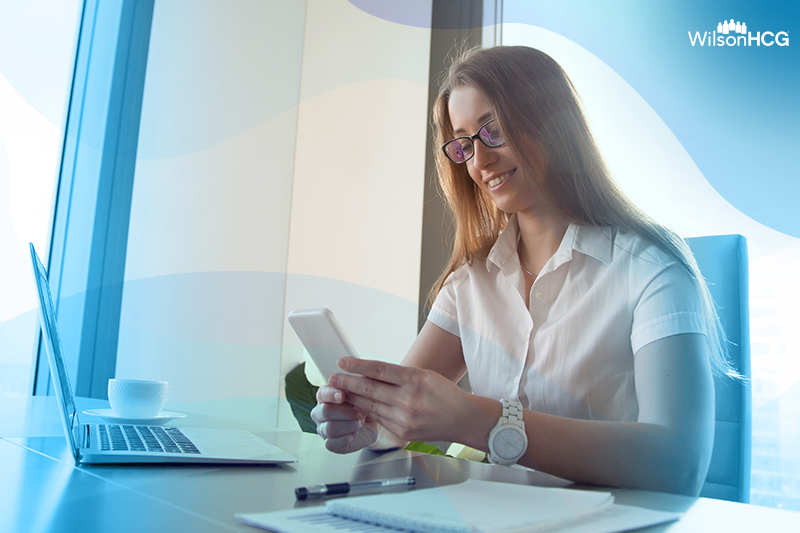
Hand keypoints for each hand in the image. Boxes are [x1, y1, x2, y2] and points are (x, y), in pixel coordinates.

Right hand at [311, 384, 378, 453]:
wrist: (374, 425)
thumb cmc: (367, 405)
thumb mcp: (365, 391)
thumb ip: (358, 382)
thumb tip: (356, 377)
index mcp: (326, 395)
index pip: (323, 393)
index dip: (331, 394)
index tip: (342, 396)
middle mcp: (320, 412)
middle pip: (325, 411)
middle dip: (346, 412)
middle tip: (360, 413)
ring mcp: (323, 428)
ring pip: (329, 428)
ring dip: (349, 425)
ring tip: (360, 423)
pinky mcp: (330, 443)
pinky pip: (331, 443)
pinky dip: (346, 439)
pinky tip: (354, 433)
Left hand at [329, 357, 480, 444]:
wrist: (463, 419)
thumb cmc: (443, 394)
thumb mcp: (424, 375)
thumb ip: (398, 375)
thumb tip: (368, 372)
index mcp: (416, 379)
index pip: (379, 370)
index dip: (357, 366)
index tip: (342, 362)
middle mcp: (409, 399)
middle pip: (370, 389)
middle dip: (347, 384)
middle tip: (332, 379)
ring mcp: (405, 418)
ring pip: (370, 406)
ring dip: (352, 399)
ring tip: (339, 393)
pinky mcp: (402, 433)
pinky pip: (378, 420)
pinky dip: (365, 413)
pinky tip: (355, 407)